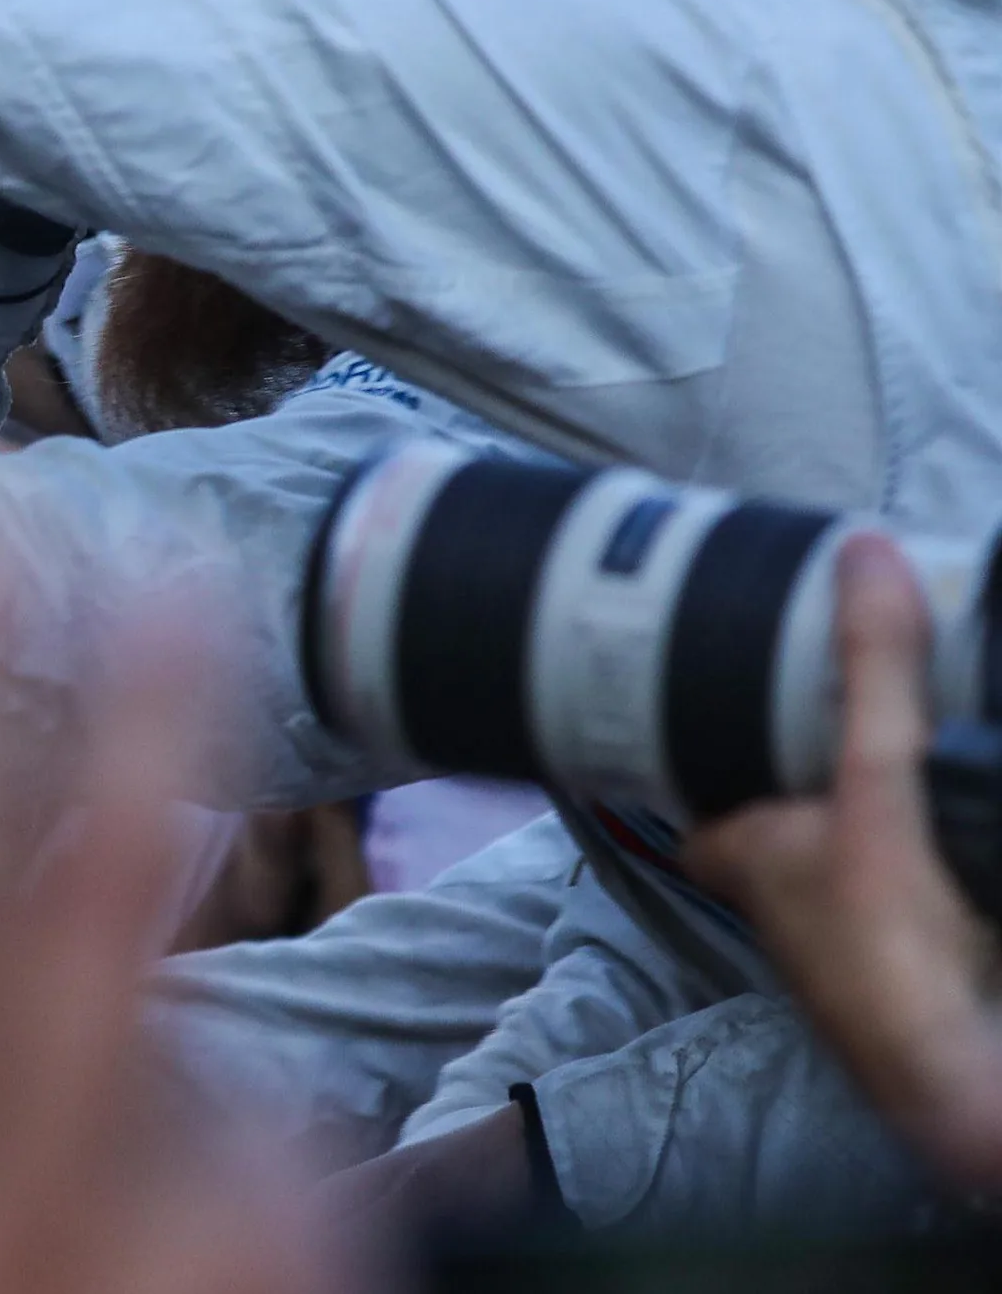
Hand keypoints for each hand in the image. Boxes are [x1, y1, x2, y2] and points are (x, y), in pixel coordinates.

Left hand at [687, 535, 1001, 1186]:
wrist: (957, 1077)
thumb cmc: (890, 947)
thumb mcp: (878, 785)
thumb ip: (873, 676)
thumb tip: (864, 556)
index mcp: (733, 844)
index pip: (676, 759)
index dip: (678, 707)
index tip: (699, 643)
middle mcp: (768, 881)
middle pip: (758, 783)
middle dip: (782, 729)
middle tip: (813, 653)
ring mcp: (831, 914)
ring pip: (821, 819)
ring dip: (849, 773)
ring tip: (885, 698)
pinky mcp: (893, 939)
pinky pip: (885, 857)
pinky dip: (902, 818)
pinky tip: (934, 798)